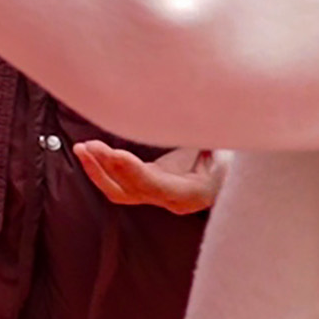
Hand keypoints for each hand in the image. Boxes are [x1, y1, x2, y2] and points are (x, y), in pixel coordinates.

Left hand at [72, 141, 225, 214]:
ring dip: (99, 170)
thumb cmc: (234, 156)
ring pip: (121, 191)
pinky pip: (119, 184)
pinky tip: (89, 151)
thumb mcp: (228, 143)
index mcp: (197, 192)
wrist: (236, 169)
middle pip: (134, 191)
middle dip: (110, 169)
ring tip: (83, 148)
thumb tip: (205, 119)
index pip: (160, 188)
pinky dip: (102, 167)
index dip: (136, 174)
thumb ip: (212, 136)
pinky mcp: (149, 183)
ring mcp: (159, 193)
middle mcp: (174, 199)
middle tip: (91, 146)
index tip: (116, 155)